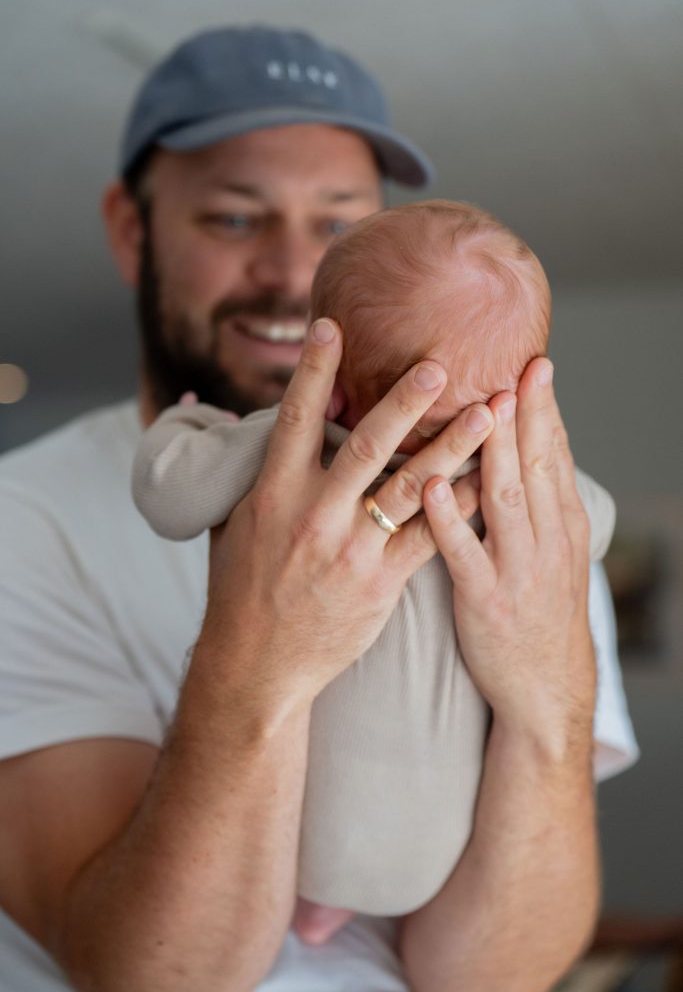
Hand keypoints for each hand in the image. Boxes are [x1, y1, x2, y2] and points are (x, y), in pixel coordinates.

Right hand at [201, 318, 494, 708]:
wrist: (256, 665)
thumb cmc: (240, 589)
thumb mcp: (224, 522)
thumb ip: (230, 461)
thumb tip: (195, 399)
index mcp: (272, 494)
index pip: (294, 420)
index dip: (312, 370)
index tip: (331, 326)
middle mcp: (313, 516)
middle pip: (365, 447)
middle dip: (403, 402)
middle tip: (439, 362)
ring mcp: (350, 550)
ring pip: (409, 487)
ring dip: (452, 445)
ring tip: (491, 412)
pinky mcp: (380, 581)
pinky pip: (429, 536)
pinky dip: (459, 506)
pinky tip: (489, 479)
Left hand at [423, 358, 595, 747]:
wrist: (545, 689)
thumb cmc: (536, 609)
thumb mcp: (550, 552)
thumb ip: (534, 501)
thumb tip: (523, 448)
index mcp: (560, 525)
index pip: (554, 456)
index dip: (546, 410)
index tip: (536, 365)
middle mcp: (545, 540)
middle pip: (534, 466)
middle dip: (526, 415)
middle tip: (514, 368)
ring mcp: (516, 569)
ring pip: (504, 499)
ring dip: (492, 450)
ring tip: (480, 405)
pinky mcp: (486, 599)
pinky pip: (464, 553)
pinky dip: (448, 517)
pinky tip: (429, 484)